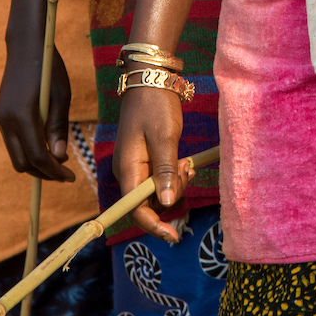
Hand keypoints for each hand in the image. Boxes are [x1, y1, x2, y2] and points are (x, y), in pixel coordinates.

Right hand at [0, 38, 77, 181]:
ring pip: (16, 155)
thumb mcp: (60, 97)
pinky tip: (46, 145)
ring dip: (35, 163)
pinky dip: (28, 149)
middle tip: (64, 173)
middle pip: (22, 163)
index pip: (38, 157)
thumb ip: (58, 128)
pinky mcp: (0, 115)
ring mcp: (0, 119)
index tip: (71, 176)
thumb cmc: (48, 69)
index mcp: (22, 116)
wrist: (25, 46)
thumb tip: (59, 157)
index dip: (54, 171)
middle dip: (43, 173)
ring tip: (59, 160)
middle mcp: (6, 121)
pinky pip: (13, 142)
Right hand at [114, 84, 189, 242]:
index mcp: (127, 169)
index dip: (154, 226)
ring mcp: (137, 166)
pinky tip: (183, 162)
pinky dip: (174, 176)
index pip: (135, 210)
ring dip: (175, 184)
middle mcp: (129, 172)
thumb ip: (165, 171)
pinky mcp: (146, 161)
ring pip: (158, 192)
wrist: (151, 80)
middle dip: (171, 196)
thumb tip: (167, 203)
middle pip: (149, 204)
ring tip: (186, 162)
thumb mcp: (164, 137)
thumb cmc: (156, 106)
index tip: (174, 235)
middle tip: (187, 170)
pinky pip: (160, 179)